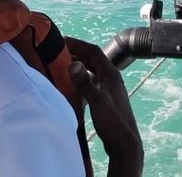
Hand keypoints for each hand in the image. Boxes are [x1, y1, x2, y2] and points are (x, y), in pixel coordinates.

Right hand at [66, 37, 143, 176]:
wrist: (125, 142)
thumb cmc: (113, 121)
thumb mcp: (97, 101)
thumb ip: (85, 83)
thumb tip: (73, 63)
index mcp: (110, 73)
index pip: (93, 51)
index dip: (78, 43)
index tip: (60, 39)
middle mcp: (111, 76)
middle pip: (92, 58)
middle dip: (76, 52)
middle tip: (56, 51)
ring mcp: (109, 86)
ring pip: (92, 69)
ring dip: (78, 64)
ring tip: (60, 64)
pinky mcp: (106, 96)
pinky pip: (91, 80)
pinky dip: (81, 77)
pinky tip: (72, 83)